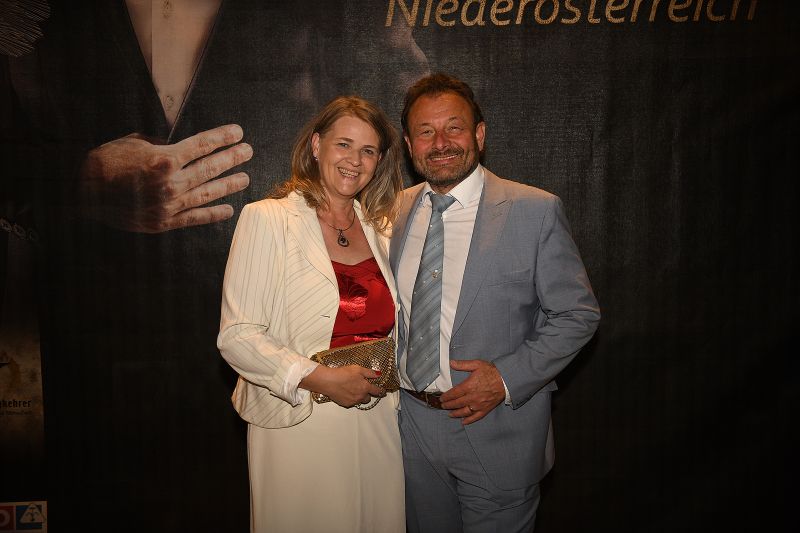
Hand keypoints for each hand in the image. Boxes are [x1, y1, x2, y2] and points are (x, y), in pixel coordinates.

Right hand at [77, 124, 251, 232]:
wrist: (83, 192)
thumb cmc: (107, 162)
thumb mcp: (135, 143)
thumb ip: (163, 145)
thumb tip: (184, 149)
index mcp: (164, 159)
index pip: (202, 146)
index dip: (223, 138)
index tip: (238, 133)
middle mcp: (170, 183)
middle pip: (211, 168)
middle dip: (232, 158)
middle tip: (248, 152)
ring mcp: (169, 205)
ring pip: (208, 193)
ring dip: (229, 185)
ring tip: (245, 178)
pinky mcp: (164, 222)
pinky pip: (195, 218)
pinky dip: (213, 214)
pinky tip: (229, 209)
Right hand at [300, 365, 384, 408]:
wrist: (329, 381)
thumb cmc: (343, 374)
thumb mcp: (358, 369)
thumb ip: (369, 373)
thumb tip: (378, 374)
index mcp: (365, 387)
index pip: (377, 391)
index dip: (381, 391)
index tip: (383, 391)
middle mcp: (361, 396)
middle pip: (368, 398)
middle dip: (367, 394)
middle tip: (363, 388)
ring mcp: (353, 401)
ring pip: (360, 401)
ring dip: (360, 397)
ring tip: (353, 389)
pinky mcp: (346, 404)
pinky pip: (352, 402)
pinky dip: (351, 398)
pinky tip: (346, 392)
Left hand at [440, 359, 504, 424]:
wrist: (506, 380)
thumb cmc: (492, 372)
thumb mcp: (477, 364)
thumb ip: (463, 365)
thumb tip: (451, 363)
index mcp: (468, 386)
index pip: (453, 393)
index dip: (446, 397)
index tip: (442, 398)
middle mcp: (472, 397)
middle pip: (457, 403)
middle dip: (448, 405)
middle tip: (443, 406)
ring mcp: (479, 405)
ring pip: (464, 412)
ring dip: (456, 413)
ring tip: (450, 414)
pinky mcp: (485, 409)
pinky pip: (476, 417)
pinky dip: (469, 420)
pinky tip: (463, 422)